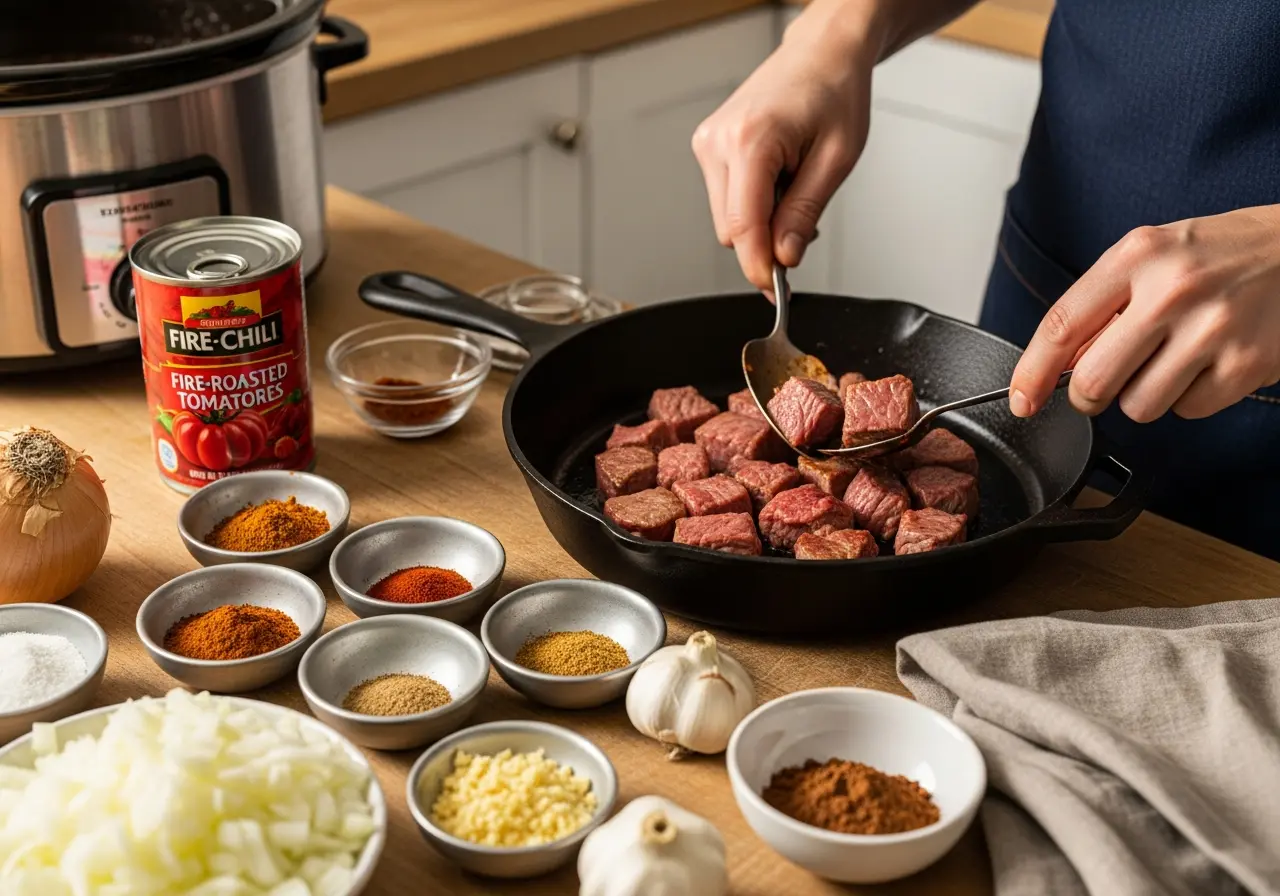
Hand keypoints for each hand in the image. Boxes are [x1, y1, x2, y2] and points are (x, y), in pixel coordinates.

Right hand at [692, 1, 877, 291]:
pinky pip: (725, 198)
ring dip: (760, 222)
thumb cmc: (834, 92)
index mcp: (751, 141)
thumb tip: (784, 257)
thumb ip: (805, 212)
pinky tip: (777, 177)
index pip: (743, 227)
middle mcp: (719, 141)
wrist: (820, 53)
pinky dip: (752, 203)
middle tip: (804, 227)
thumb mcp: (837, 160)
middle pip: (730, 230)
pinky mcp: (708, 146)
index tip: (776, 290)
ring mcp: (708, 143)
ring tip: (794, 186)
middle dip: (765, 242)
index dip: (759, 266)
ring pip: (725, 218)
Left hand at [1010, 206, 1279, 421]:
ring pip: (1138, 406)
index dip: (1032, 372)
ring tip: (1172, 358)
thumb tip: (1057, 367)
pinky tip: (1207, 362)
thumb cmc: (1217, 255)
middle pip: (1093, 381)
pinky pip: (1188, 410)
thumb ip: (1102, 304)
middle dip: (1088, 395)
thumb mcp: (1151, 255)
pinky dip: (1190, 397)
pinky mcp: (1246, 365)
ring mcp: (1213, 329)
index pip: (1063, 324)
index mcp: (1138, 256)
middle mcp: (1173, 290)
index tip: (1021, 400)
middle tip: (1104, 383)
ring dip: (1144, 395)